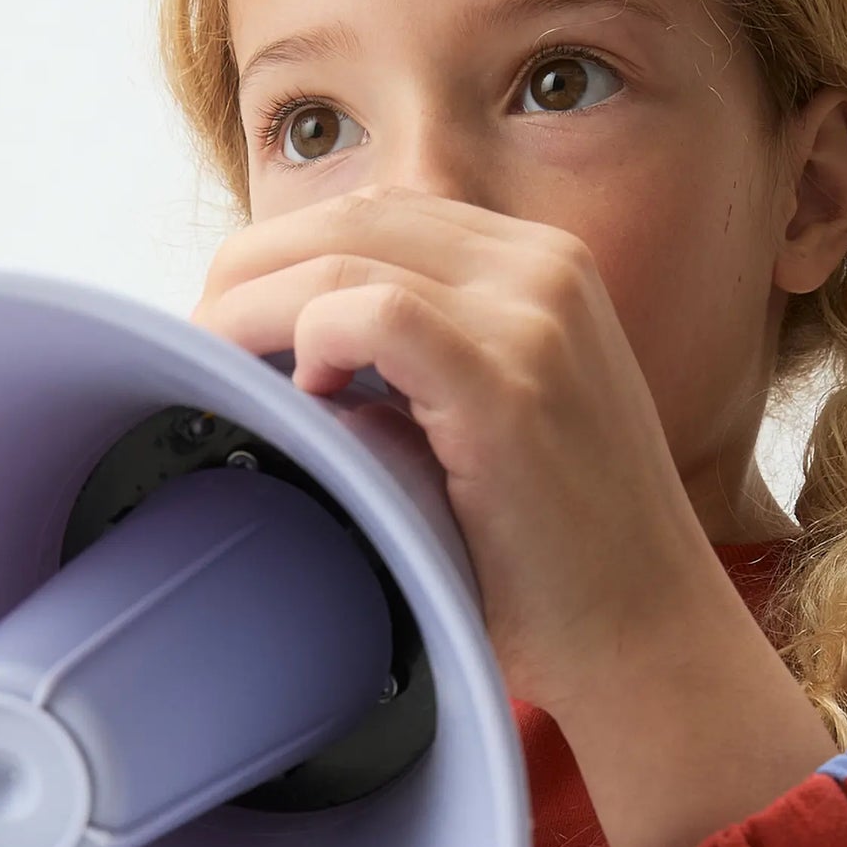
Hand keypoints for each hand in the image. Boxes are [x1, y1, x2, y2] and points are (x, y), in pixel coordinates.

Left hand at [189, 184, 726, 716]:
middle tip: (197, 348)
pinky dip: (311, 339)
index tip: (232, 324)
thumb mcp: (495, 420)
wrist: (648, 633)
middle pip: (349, 216)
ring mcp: (535, 317)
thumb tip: (294, 352)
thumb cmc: (564, 557)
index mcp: (543, 267)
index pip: (379, 212)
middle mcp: (545, 269)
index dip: (284, 257)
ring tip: (216, 373)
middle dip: (248, 273)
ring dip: (253, 310)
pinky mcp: (511, 382)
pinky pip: (373, 312)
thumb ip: (418, 366)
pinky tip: (303, 397)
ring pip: (344, 255)